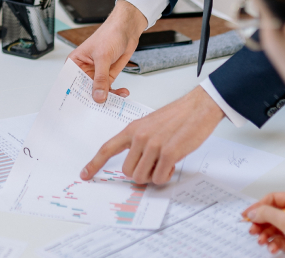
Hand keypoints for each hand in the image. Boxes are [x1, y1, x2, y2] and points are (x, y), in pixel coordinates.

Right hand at [69, 0, 148, 102]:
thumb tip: (98, 96)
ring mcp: (96, 74)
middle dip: (93, 99)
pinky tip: (122, 93)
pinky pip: (110, 89)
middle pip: (84, 90)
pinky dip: (116, 93)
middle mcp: (84, 70)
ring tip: (115, 101)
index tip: (80, 107)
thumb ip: (100, 78)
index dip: (74, 95)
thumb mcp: (103, 57)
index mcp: (75, 63)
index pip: (71, 83)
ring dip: (108, 97)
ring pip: (98, 92)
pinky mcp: (108, 76)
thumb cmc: (110, 34)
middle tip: (100, 108)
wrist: (127, 30)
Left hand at [82, 85, 224, 183]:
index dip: (94, 163)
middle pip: (127, 171)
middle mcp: (140, 137)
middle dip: (140, 174)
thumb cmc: (178, 116)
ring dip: (153, 176)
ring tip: (165, 163)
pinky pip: (159, 178)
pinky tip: (173, 165)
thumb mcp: (150, 124)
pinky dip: (165, 176)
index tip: (85, 174)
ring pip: (141, 177)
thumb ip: (139, 141)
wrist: (199, 107)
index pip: (107, 148)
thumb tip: (135, 163)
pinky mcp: (169, 153)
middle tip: (154, 166)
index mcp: (133, 129)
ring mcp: (153, 145)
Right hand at [242, 193, 284, 256]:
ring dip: (265, 235)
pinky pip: (278, 240)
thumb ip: (268, 214)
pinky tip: (272, 247)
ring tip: (261, 240)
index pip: (273, 199)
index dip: (259, 206)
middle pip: (271, 215)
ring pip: (273, 228)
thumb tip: (253, 212)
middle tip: (252, 229)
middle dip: (260, 223)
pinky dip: (272, 244)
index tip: (248, 214)